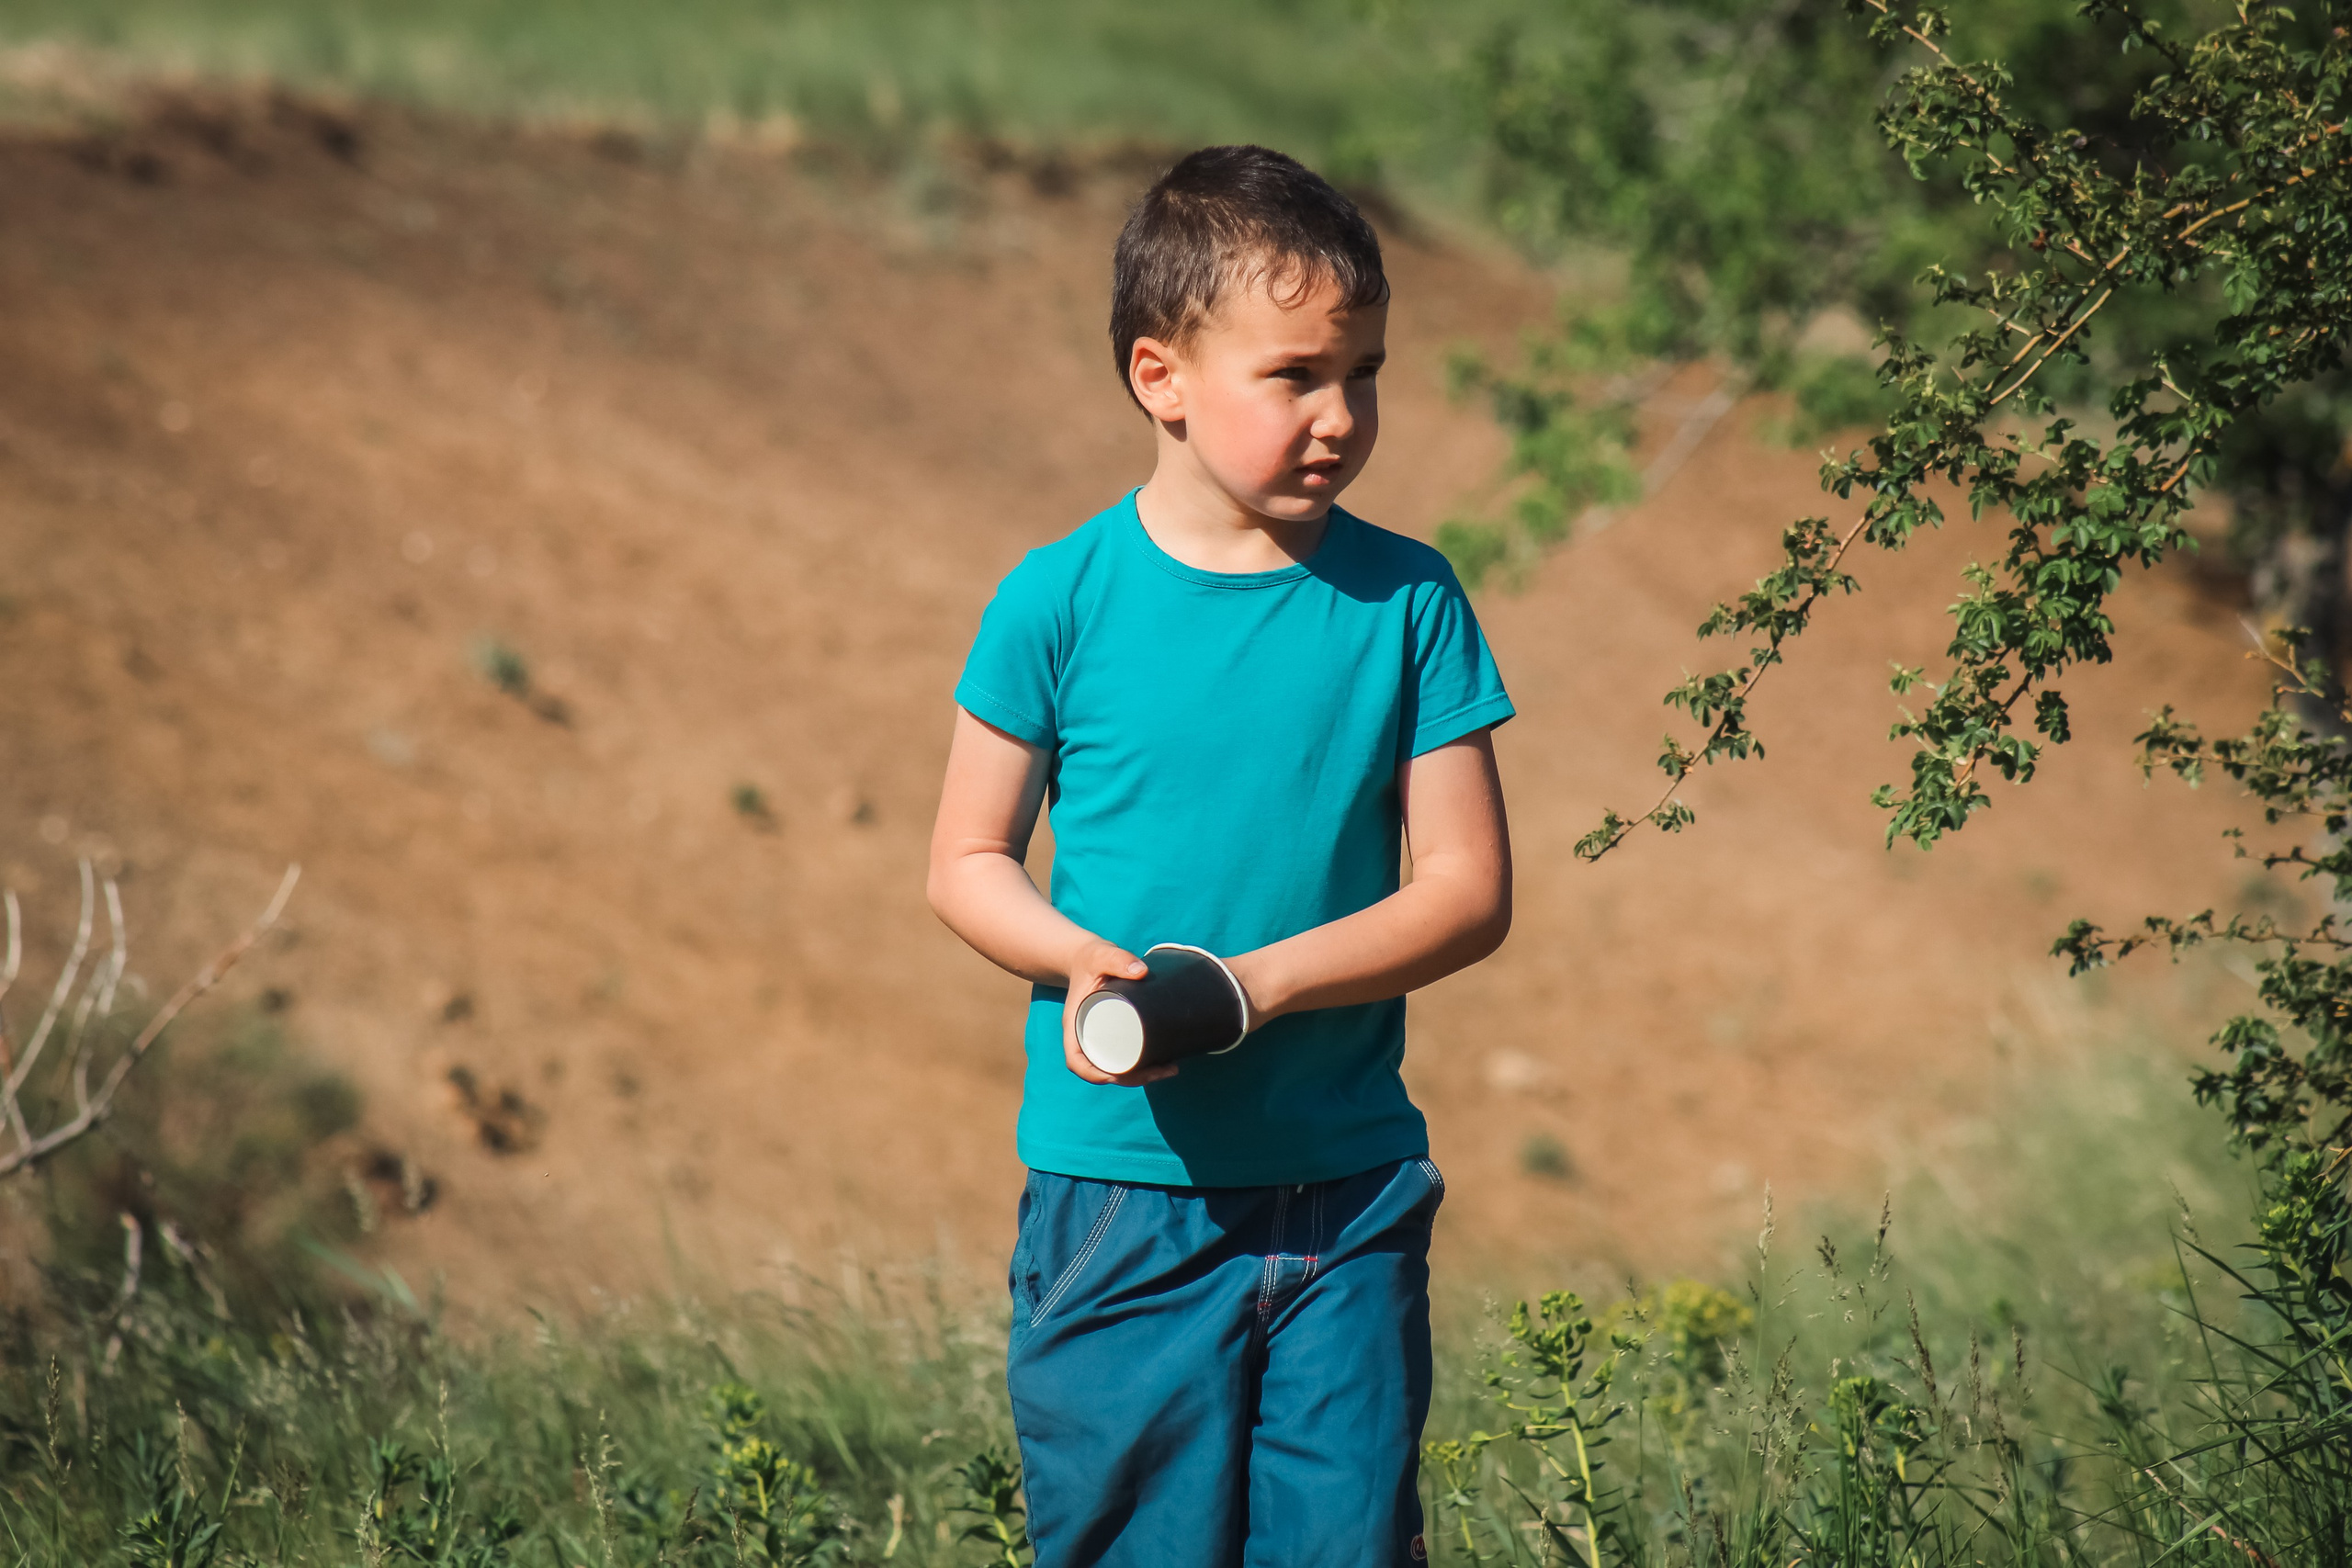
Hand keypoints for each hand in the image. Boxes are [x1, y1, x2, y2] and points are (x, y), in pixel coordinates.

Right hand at [1061, 940, 1177, 1085]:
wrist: (1089, 957)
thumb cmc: (1091, 958)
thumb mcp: (1100, 956)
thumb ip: (1118, 958)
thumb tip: (1141, 971)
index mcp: (1074, 1024)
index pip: (1076, 1060)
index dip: (1093, 1074)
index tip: (1117, 1076)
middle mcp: (1085, 1036)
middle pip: (1103, 1070)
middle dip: (1132, 1078)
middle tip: (1163, 1070)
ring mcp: (1100, 1037)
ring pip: (1117, 1067)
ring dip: (1142, 1076)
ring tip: (1170, 1068)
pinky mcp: (1114, 1034)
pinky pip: (1124, 1057)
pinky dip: (1142, 1065)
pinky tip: (1164, 1062)